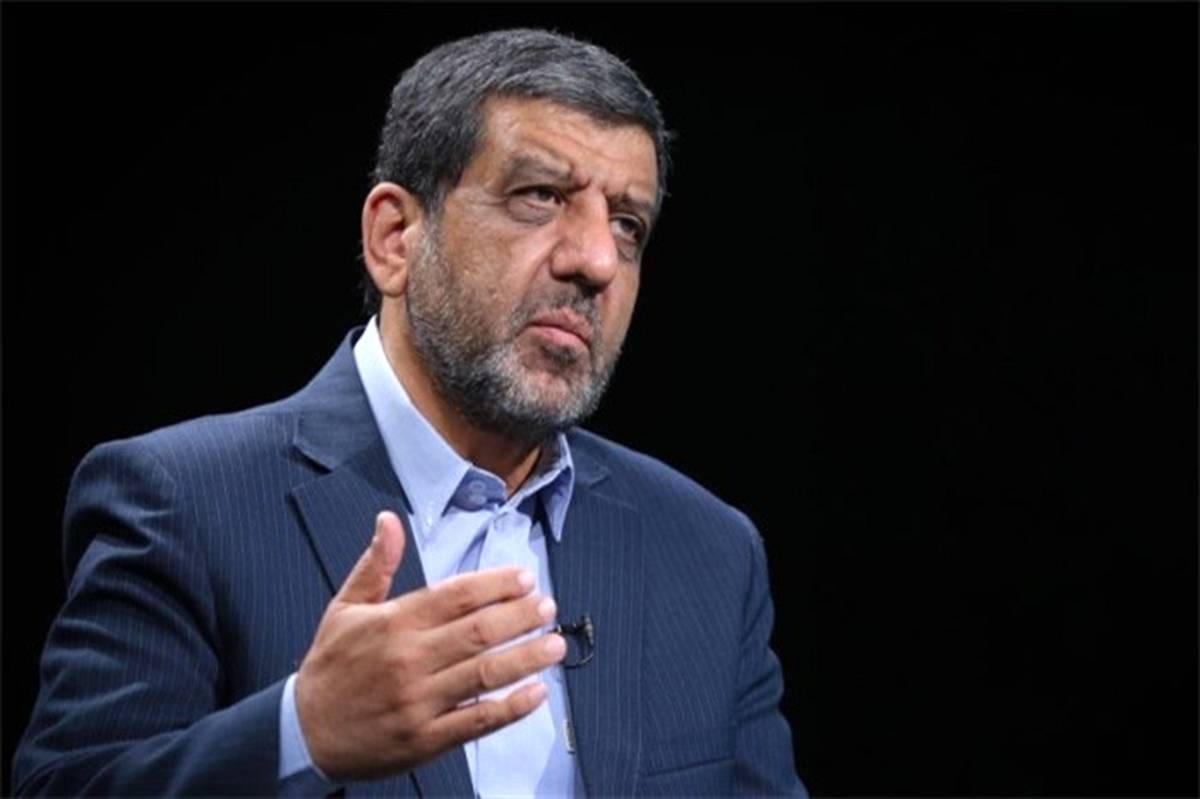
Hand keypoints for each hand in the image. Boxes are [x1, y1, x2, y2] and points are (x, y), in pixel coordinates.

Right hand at [294, 511, 565, 780]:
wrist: (304, 732)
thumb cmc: (329, 668)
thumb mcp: (345, 608)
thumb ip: (375, 565)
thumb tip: (389, 519)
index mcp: (394, 623)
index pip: (457, 595)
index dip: (497, 584)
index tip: (525, 578)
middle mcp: (409, 659)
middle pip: (479, 631)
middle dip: (520, 616)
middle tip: (548, 606)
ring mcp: (419, 701)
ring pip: (485, 673)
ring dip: (526, 657)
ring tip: (555, 644)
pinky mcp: (426, 739)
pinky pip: (477, 721)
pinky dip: (511, 708)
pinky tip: (537, 693)